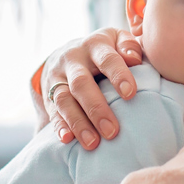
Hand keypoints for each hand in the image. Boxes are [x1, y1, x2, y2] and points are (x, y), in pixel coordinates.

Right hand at [42, 28, 142, 149]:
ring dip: (78, 122)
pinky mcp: (48, 94)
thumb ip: (129, 46)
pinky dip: (59, 126)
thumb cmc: (104, 50)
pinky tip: (67, 139)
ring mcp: (58, 77)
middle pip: (81, 83)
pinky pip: (52, 111)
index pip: (107, 59)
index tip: (130, 94)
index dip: (118, 75)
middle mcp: (73, 59)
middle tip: (112, 131)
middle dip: (96, 108)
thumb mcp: (117, 40)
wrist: (68, 52)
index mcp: (94, 45)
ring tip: (93, 143)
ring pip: (64, 100)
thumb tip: (135, 59)